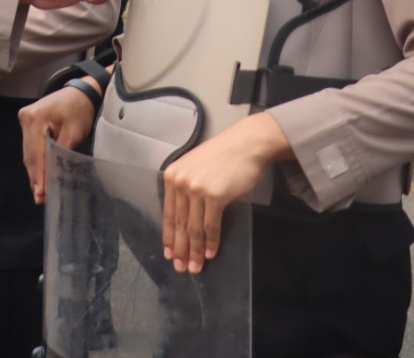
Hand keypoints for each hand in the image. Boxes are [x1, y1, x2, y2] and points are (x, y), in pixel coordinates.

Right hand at [19, 84, 99, 204]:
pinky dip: (35, 162)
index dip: (40, 175)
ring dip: (34, 172)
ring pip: (28, 152)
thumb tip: (54, 178)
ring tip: (39, 192)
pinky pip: (30, 147)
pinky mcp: (28, 123)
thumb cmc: (79, 111)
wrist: (80, 93)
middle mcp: (25, 118)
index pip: (37, 153)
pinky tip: (38, 176)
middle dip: (36, 177)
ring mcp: (25, 120)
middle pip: (29, 154)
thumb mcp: (74, 133)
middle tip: (40, 198)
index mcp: (35, 118)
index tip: (42, 193)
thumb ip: (62, 154)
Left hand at [160, 112, 291, 272]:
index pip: (167, 214)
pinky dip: (211, 242)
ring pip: (193, 228)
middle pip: (178, 224)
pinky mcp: (214, 196)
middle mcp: (180, 182)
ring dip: (195, 251)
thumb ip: (186, 189)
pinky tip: (211, 255)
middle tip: (180, 268)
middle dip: (180, 249)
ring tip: (195, 267)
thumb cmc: (223, 157)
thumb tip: (184, 218)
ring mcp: (196, 189)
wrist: (246, 144)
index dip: (169, 237)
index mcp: (172, 176)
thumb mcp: (195, 169)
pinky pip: (210, 225)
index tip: (169, 253)